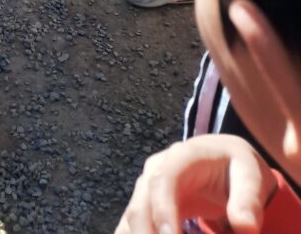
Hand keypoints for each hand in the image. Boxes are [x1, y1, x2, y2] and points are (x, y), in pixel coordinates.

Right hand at [115, 135, 276, 233]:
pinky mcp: (145, 204)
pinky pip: (132, 227)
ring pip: (132, 220)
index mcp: (181, 157)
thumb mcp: (250, 177)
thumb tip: (245, 227)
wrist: (223, 161)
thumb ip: (248, 200)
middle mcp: (156, 170)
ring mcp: (147, 187)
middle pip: (141, 206)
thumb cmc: (237, 168)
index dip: (163, 211)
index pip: (164, 181)